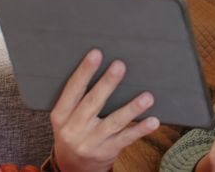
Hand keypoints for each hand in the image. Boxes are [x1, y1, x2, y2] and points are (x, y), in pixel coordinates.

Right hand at [50, 49, 159, 171]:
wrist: (72, 167)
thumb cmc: (73, 131)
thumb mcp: (66, 116)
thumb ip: (77, 98)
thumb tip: (101, 64)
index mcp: (61, 115)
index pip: (72, 90)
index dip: (84, 72)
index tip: (96, 53)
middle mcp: (74, 129)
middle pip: (92, 103)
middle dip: (107, 84)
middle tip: (120, 66)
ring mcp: (91, 142)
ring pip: (113, 122)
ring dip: (132, 109)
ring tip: (147, 97)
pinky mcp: (107, 151)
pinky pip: (126, 138)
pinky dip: (140, 129)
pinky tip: (153, 121)